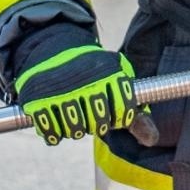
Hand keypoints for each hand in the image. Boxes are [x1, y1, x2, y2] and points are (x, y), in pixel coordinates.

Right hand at [15, 45, 138, 145]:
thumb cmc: (91, 71)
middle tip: (92, 116)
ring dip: (76, 129)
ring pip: (75, 130)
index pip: (123, 112)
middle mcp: (85, 82)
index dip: (119, 118)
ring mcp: (60, 92)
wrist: (53, 48)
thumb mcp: (116, 81)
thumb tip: (152, 140)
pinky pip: (51, 132)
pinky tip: (58, 123)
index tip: (113, 113)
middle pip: (98, 124)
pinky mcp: (37, 101)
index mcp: (108, 74)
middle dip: (97, 124)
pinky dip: (55, 133)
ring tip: (76, 118)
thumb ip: (135, 111)